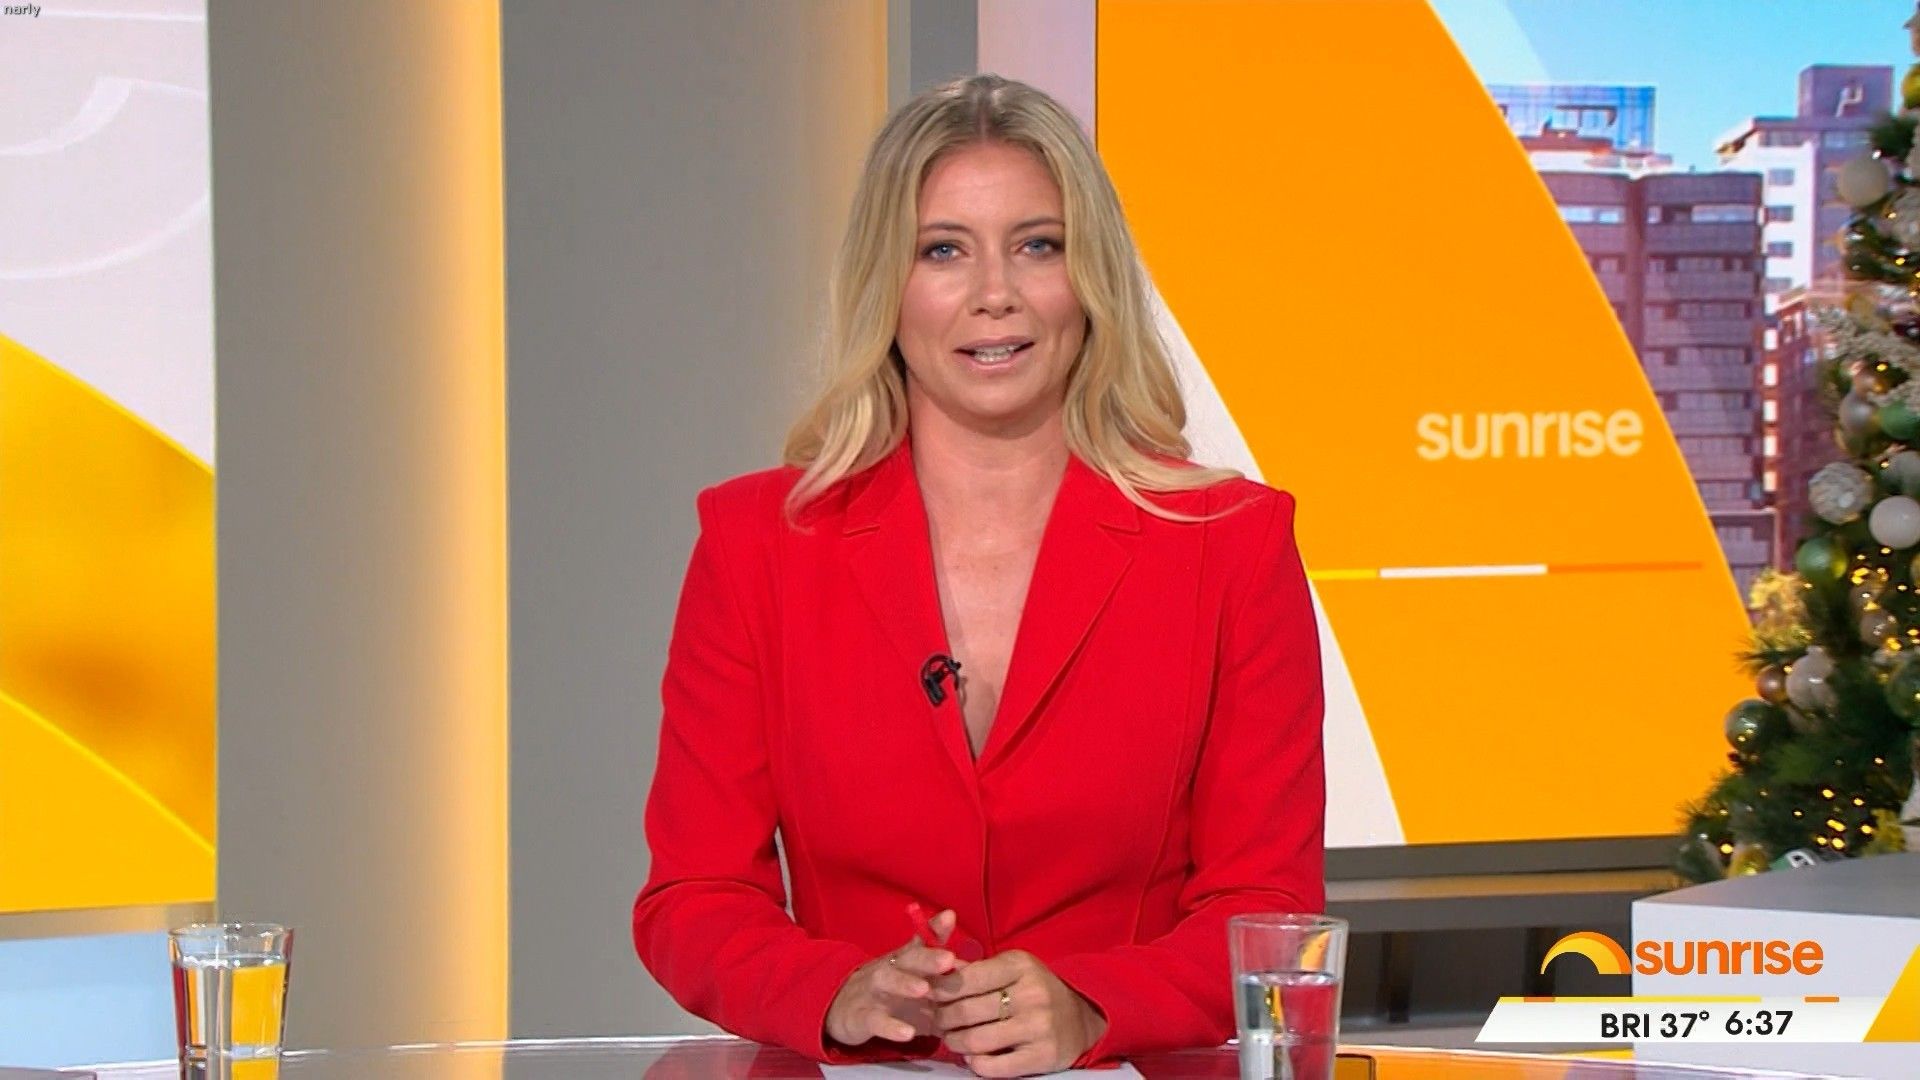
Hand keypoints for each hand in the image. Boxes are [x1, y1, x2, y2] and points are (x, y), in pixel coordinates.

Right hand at [824, 909, 961, 1046]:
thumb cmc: (891, 994)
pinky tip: (908, 1033)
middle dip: (927, 958)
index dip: (936, 929)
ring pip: (887, 981)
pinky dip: (890, 1027)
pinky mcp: (862, 1017)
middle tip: (949, 959)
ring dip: (905, 983)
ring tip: (924, 989)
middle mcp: (890, 969)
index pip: (922, 941)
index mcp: (906, 960)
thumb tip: (971, 957)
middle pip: (907, 959)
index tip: (950, 918)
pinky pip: (875, 1021)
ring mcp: (874, 991)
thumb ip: (940, 968)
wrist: (842, 1009)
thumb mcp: (915, 978)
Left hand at [929, 949, 1107, 1076]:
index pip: (967, 977)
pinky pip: (993, 1067)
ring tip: (950, 1039)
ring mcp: (1039, 1026)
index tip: (928, 996)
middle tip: (936, 1021)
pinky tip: (972, 1057)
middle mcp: (1031, 993)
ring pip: (975, 1040)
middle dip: (942, 1018)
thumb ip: (976, 971)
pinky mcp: (1043, 1056)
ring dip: (954, 1042)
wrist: (1082, 1018)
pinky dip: (975, 1064)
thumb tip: (934, 972)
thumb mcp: (1012, 970)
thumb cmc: (1037, 990)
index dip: (940, 989)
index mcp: (1020, 965)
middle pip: (966, 1010)